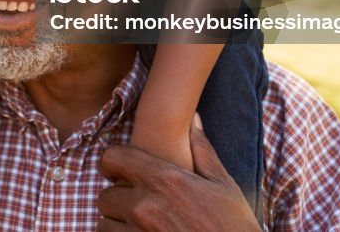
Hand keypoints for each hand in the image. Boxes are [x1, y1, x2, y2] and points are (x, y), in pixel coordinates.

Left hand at [97, 116, 258, 230]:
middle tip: (137, 205)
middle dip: (118, 200)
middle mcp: (145, 206)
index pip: (112, 158)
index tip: (121, 173)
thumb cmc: (234, 226)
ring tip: (140, 225)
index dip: (113, 164)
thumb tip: (194, 118)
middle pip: (105, 196)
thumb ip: (202, 149)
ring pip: (104, 223)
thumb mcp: (223, 186)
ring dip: (117, 224)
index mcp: (163, 180)